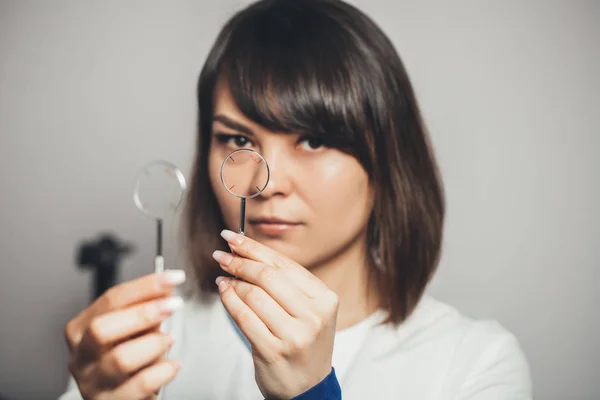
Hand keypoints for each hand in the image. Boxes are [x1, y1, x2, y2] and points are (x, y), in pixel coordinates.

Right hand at [64, 271, 184, 399]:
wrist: (117, 399)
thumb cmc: (124, 361)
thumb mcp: (130, 331)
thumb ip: (144, 309)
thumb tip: (165, 288)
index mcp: (81, 329)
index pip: (111, 300)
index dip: (145, 286)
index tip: (173, 278)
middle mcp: (82, 356)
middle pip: (103, 328)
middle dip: (144, 313)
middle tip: (173, 305)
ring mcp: (93, 382)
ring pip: (120, 359)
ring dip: (153, 344)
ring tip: (169, 340)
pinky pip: (141, 384)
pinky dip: (164, 370)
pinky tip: (172, 364)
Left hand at [213, 230, 338, 398]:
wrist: (308, 388)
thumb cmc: (304, 344)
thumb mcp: (309, 311)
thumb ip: (287, 284)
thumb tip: (249, 253)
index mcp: (324, 299)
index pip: (284, 264)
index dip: (255, 248)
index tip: (234, 238)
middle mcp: (313, 316)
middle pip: (267, 276)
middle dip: (240, 261)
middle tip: (222, 255)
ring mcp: (294, 335)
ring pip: (253, 295)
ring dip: (232, 282)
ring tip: (223, 277)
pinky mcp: (272, 350)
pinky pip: (243, 316)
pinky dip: (229, 300)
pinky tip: (224, 292)